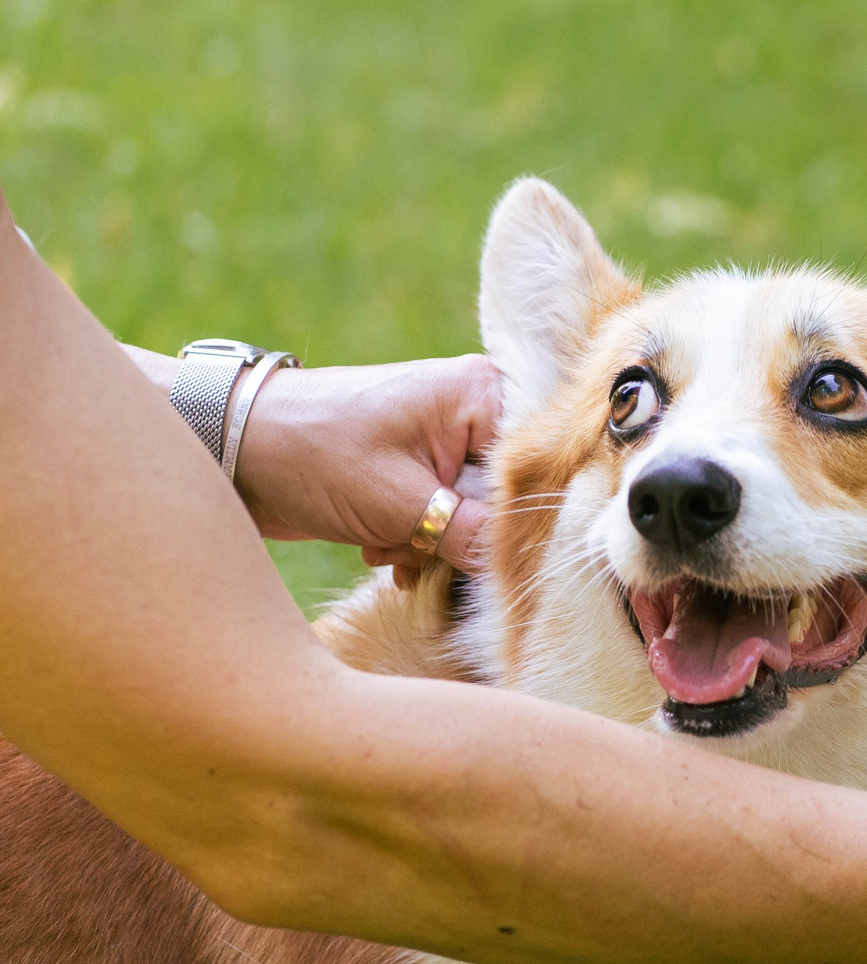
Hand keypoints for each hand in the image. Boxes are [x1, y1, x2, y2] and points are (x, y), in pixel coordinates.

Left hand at [230, 356, 505, 570]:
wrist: (230, 449)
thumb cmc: (311, 455)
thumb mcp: (401, 504)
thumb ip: (474, 538)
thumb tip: (526, 570)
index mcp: (483, 394)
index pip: (539, 466)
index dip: (523, 518)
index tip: (494, 554)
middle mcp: (475, 409)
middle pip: (510, 494)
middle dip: (466, 535)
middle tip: (418, 545)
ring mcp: (448, 438)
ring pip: (478, 514)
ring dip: (435, 544)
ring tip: (386, 543)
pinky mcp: (423, 466)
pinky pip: (449, 517)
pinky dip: (419, 542)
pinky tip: (382, 548)